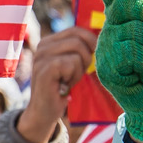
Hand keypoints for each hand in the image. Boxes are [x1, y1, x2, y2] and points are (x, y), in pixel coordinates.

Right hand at [19, 26, 98, 142]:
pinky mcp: (44, 69)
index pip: (76, 30)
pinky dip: (73, 77)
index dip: (91, 41)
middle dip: (86, 58)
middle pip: (79, 39)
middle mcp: (43, 45)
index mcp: (49, 41)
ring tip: (69, 80)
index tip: (92, 58)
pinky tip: (65, 86)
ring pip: (77, 52)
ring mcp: (41, 56)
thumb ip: (79, 51)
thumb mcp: (71, 65)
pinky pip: (70, 64)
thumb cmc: (62, 89)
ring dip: (79, 70)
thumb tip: (102, 39)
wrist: (45, 112)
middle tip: (78, 74)